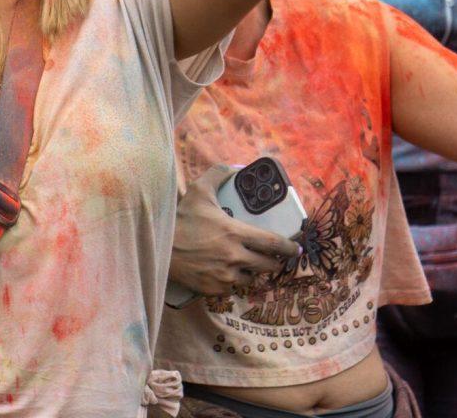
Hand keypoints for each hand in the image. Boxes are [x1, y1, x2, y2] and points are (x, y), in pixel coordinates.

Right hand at [169, 164, 300, 295]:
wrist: (159, 249)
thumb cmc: (181, 220)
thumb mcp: (198, 191)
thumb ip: (218, 175)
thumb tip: (234, 167)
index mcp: (235, 233)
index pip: (273, 243)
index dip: (289, 247)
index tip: (297, 248)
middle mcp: (235, 257)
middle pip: (268, 265)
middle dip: (274, 262)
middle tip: (273, 257)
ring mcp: (225, 276)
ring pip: (251, 278)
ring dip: (252, 272)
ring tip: (247, 264)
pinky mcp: (214, 289)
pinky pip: (233, 289)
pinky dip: (234, 282)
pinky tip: (228, 273)